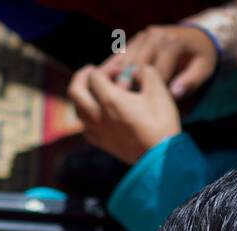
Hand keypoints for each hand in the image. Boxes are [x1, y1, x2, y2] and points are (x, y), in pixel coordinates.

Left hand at [68, 63, 182, 165]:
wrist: (161, 157)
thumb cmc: (161, 122)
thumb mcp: (158, 90)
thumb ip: (145, 72)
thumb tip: (135, 72)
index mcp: (110, 100)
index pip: (94, 76)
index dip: (106, 68)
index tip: (120, 71)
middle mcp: (97, 115)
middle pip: (75, 91)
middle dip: (81, 77)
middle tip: (90, 71)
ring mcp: (97, 131)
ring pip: (77, 110)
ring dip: (82, 96)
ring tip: (93, 91)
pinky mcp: (101, 144)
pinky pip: (84, 126)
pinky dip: (86, 115)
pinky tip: (97, 114)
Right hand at [100, 24, 218, 99]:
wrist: (196, 38)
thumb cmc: (200, 58)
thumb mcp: (203, 69)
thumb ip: (190, 81)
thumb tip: (176, 92)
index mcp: (170, 42)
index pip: (152, 70)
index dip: (142, 91)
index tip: (133, 112)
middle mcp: (154, 36)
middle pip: (132, 64)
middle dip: (122, 86)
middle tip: (112, 108)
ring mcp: (142, 37)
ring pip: (121, 60)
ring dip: (111, 79)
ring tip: (104, 101)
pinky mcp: (135, 41)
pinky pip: (118, 57)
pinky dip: (111, 72)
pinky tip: (105, 90)